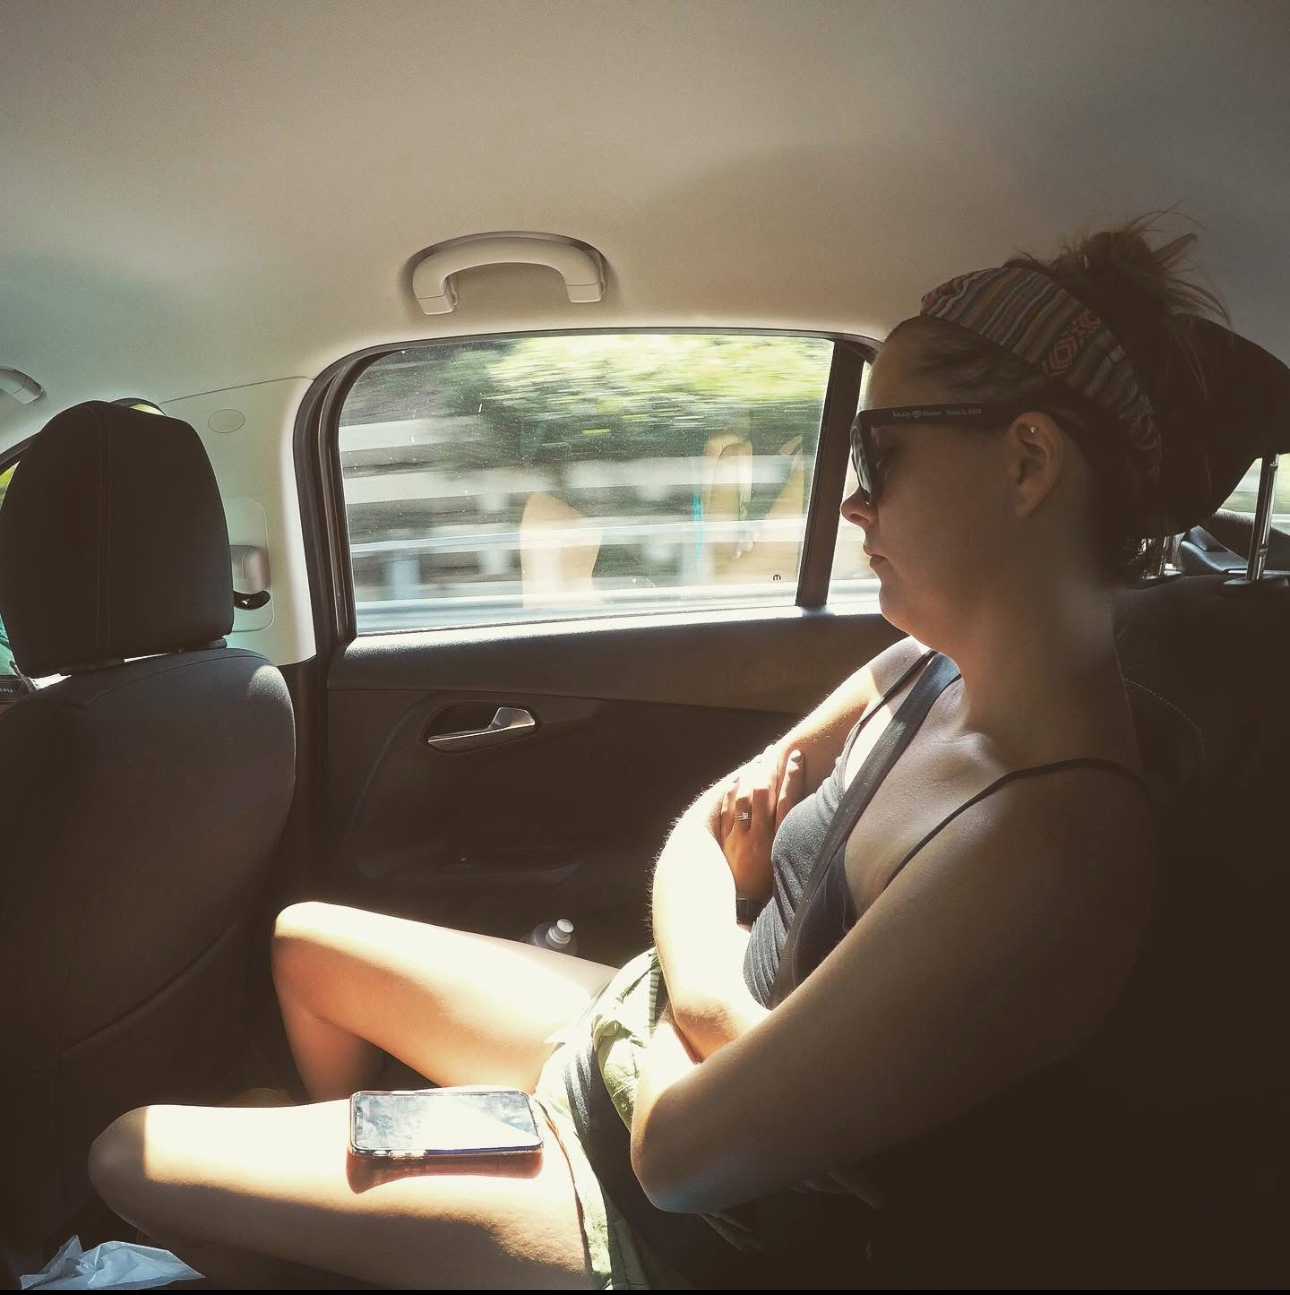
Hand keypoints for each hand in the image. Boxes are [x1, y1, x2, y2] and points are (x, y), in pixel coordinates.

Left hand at [717, 744, 805, 903]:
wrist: (742, 911)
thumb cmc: (771, 890)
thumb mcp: (788, 866)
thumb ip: (797, 840)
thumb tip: (809, 815)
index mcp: (778, 842)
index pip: (787, 800)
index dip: (792, 776)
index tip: (796, 756)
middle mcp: (758, 836)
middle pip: (764, 792)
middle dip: (769, 767)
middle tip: (774, 748)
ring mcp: (739, 837)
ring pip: (744, 797)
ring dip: (751, 774)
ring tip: (759, 758)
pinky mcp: (725, 841)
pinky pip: (727, 810)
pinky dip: (732, 792)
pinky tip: (737, 779)